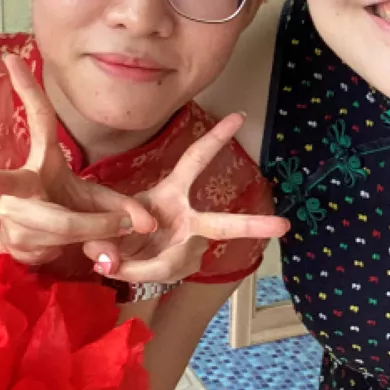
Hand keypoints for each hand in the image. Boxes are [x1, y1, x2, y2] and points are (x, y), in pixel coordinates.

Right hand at [0, 54, 156, 265]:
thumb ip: (122, 208)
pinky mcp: (17, 241)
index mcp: (41, 160)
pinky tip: (100, 256)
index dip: (25, 88)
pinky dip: (89, 246)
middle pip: (13, 183)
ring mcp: (15, 214)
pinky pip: (61, 244)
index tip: (10, 57)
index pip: (36, 119)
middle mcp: (22, 184)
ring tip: (117, 239)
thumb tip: (151, 225)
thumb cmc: (66, 212)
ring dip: (96, 229)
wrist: (32, 248)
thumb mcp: (95, 201)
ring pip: (61, 223)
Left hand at [82, 112, 290, 283]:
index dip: (216, 139)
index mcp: (172, 193)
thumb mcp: (108, 220)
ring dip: (139, 260)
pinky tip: (120, 267)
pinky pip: (159, 273)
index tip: (239, 117)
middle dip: (252, 226)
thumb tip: (108, 259)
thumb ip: (107, 238)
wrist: (112, 257)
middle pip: (222, 225)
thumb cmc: (116, 227)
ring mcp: (187, 250)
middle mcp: (188, 220)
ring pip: (173, 259)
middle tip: (282, 226)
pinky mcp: (178, 271)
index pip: (195, 161)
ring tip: (112, 259)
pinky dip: (135, 271)